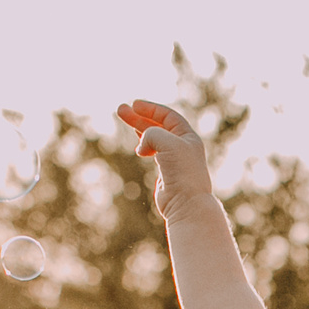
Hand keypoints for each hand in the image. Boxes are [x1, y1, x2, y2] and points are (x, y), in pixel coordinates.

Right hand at [114, 99, 215, 219]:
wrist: (186, 203)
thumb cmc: (181, 173)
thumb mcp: (167, 142)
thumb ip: (152, 134)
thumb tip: (142, 147)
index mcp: (188, 137)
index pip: (168, 116)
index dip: (151, 109)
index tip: (134, 105)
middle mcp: (183, 147)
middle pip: (158, 125)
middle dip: (139, 116)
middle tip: (120, 110)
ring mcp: (174, 160)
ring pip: (154, 139)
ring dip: (139, 128)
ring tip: (123, 118)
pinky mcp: (166, 173)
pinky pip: (154, 153)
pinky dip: (144, 147)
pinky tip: (138, 148)